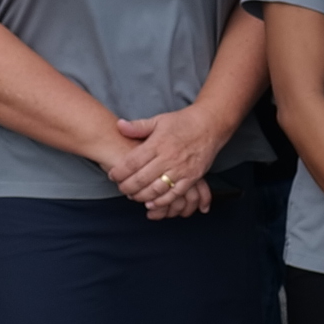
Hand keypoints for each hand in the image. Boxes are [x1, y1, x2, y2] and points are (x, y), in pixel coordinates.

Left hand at [102, 106, 227, 218]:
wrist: (210, 125)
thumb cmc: (183, 122)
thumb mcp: (159, 120)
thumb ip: (138, 126)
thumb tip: (119, 125)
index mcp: (157, 143)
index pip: (131, 162)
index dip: (119, 172)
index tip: (112, 175)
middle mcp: (168, 157)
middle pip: (141, 179)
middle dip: (126, 187)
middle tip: (121, 188)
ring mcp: (181, 169)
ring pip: (155, 189)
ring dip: (141, 196)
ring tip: (133, 196)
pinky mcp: (192, 177)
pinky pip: (174, 194)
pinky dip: (161, 202)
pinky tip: (151, 203)